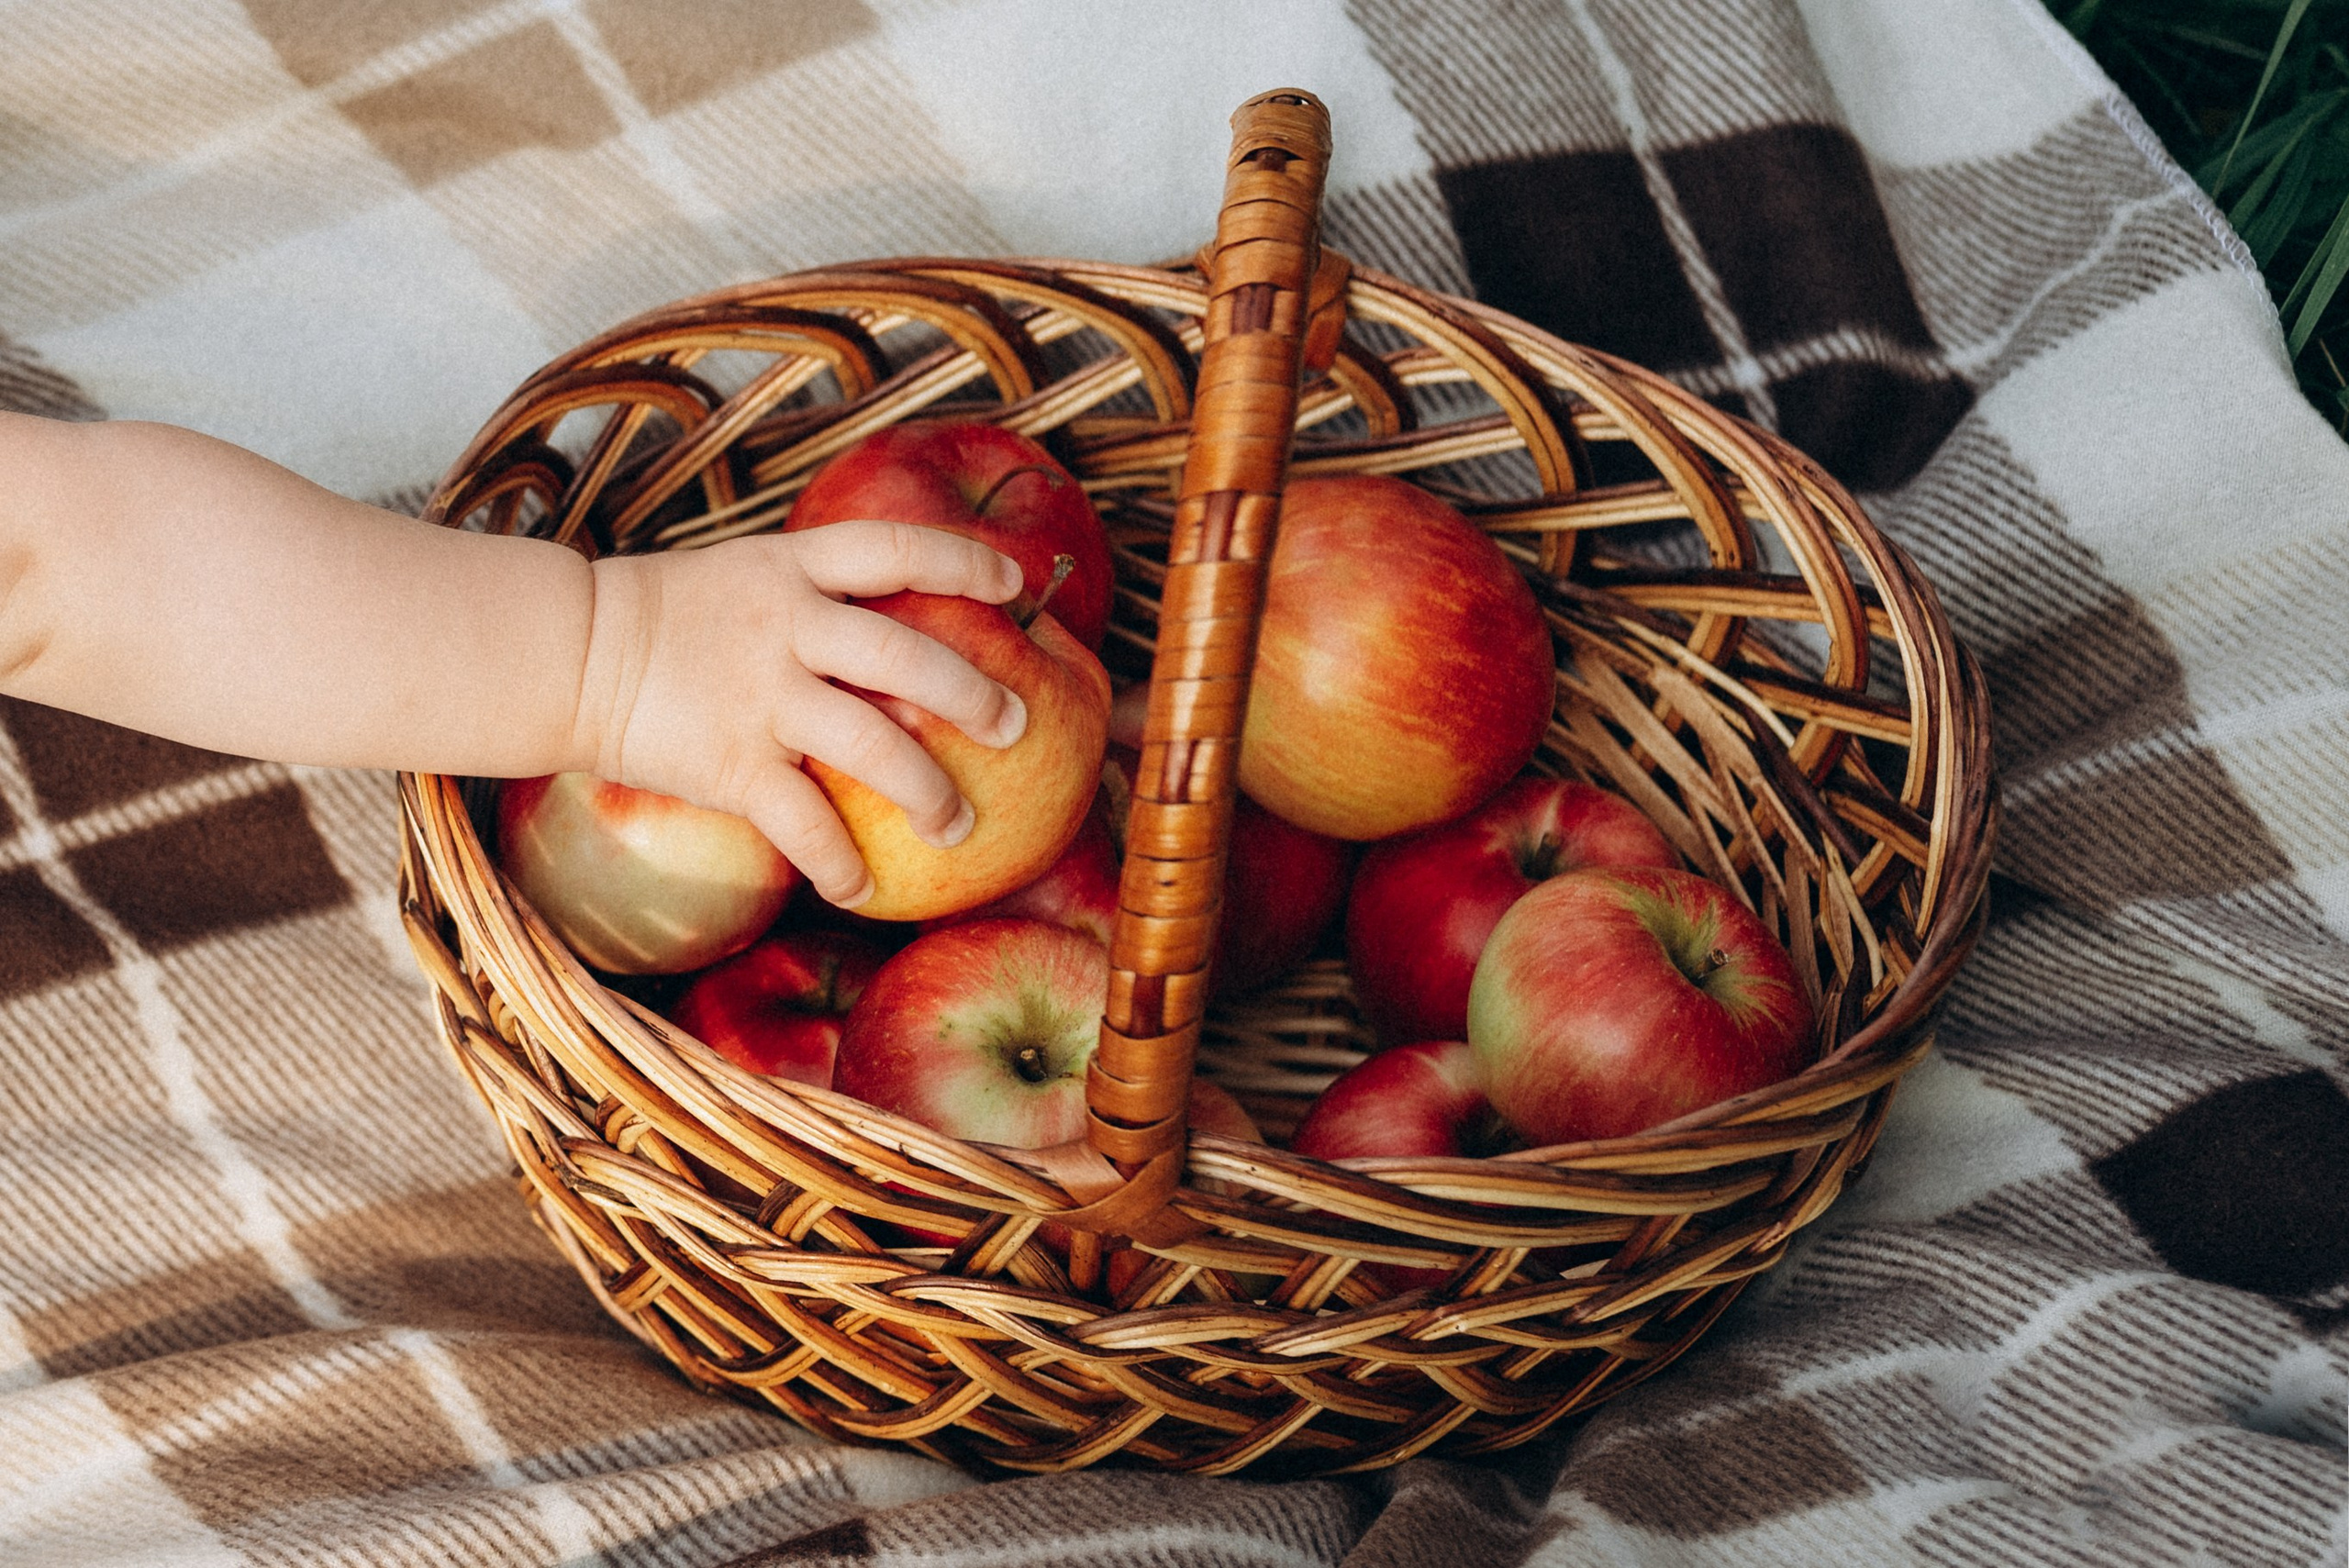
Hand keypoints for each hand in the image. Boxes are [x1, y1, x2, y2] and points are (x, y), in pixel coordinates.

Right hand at [571, 521, 1026, 907]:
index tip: (1014, 585)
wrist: (569, 654)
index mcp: (790, 569)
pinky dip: (840, 863)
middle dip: (973, 694)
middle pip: (906, 655)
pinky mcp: (731, 763)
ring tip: (960, 825)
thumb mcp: (742, 576)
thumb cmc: (663, 618)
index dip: (962, 563)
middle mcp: (785, 625)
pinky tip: (861, 890)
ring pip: (875, 746)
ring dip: (929, 793)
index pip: (894, 549)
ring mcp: (760, 694)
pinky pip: (805, 823)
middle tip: (1015, 725)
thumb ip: (814, 596)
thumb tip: (895, 636)